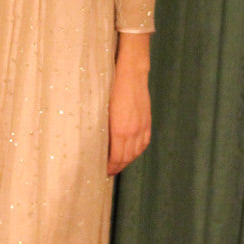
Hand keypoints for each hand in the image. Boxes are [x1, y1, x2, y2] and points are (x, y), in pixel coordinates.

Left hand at [107, 33, 151, 175]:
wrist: (131, 72)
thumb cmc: (111, 87)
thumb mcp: (102, 107)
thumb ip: (102, 126)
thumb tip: (96, 140)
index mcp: (120, 130)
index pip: (116, 157)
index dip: (110, 167)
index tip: (102, 171)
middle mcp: (133, 131)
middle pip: (126, 158)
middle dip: (117, 167)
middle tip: (108, 171)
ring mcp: (142, 126)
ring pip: (136, 152)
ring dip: (127, 160)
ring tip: (118, 164)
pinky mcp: (147, 120)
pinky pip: (144, 142)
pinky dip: (137, 150)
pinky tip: (132, 152)